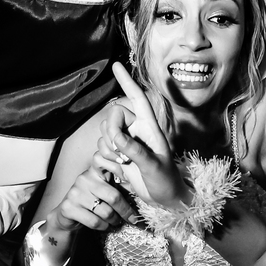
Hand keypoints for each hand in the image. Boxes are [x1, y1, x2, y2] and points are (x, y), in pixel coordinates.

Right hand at [47, 165, 135, 231]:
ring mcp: (75, 192)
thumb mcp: (105, 188)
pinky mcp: (68, 207)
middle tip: (132, 218)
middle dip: (125, 210)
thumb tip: (141, 188)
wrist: (68, 216)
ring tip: (116, 222)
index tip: (133, 182)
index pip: (108, 164)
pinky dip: (103, 226)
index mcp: (95, 170)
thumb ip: (118, 183)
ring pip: (105, 212)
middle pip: (113, 196)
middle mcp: (84, 178)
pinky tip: (104, 226)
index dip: (121, 169)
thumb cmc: (92, 201)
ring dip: (114, 220)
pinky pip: (94, 221)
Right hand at [94, 62, 191, 209]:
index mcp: (149, 127)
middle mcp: (136, 130)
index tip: (116, 65)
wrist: (163, 200)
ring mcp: (125, 143)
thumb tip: (117, 137)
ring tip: (125, 164)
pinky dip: (106, 160)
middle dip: (111, 134)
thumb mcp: (154, 166)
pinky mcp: (116, 155)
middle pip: (112, 117)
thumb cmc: (165, 181)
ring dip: (109, 150)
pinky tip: (119, 171)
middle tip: (123, 154)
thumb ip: (136, 150)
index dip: (127, 82)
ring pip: (103, 134)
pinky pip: (99, 150)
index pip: (137, 98)